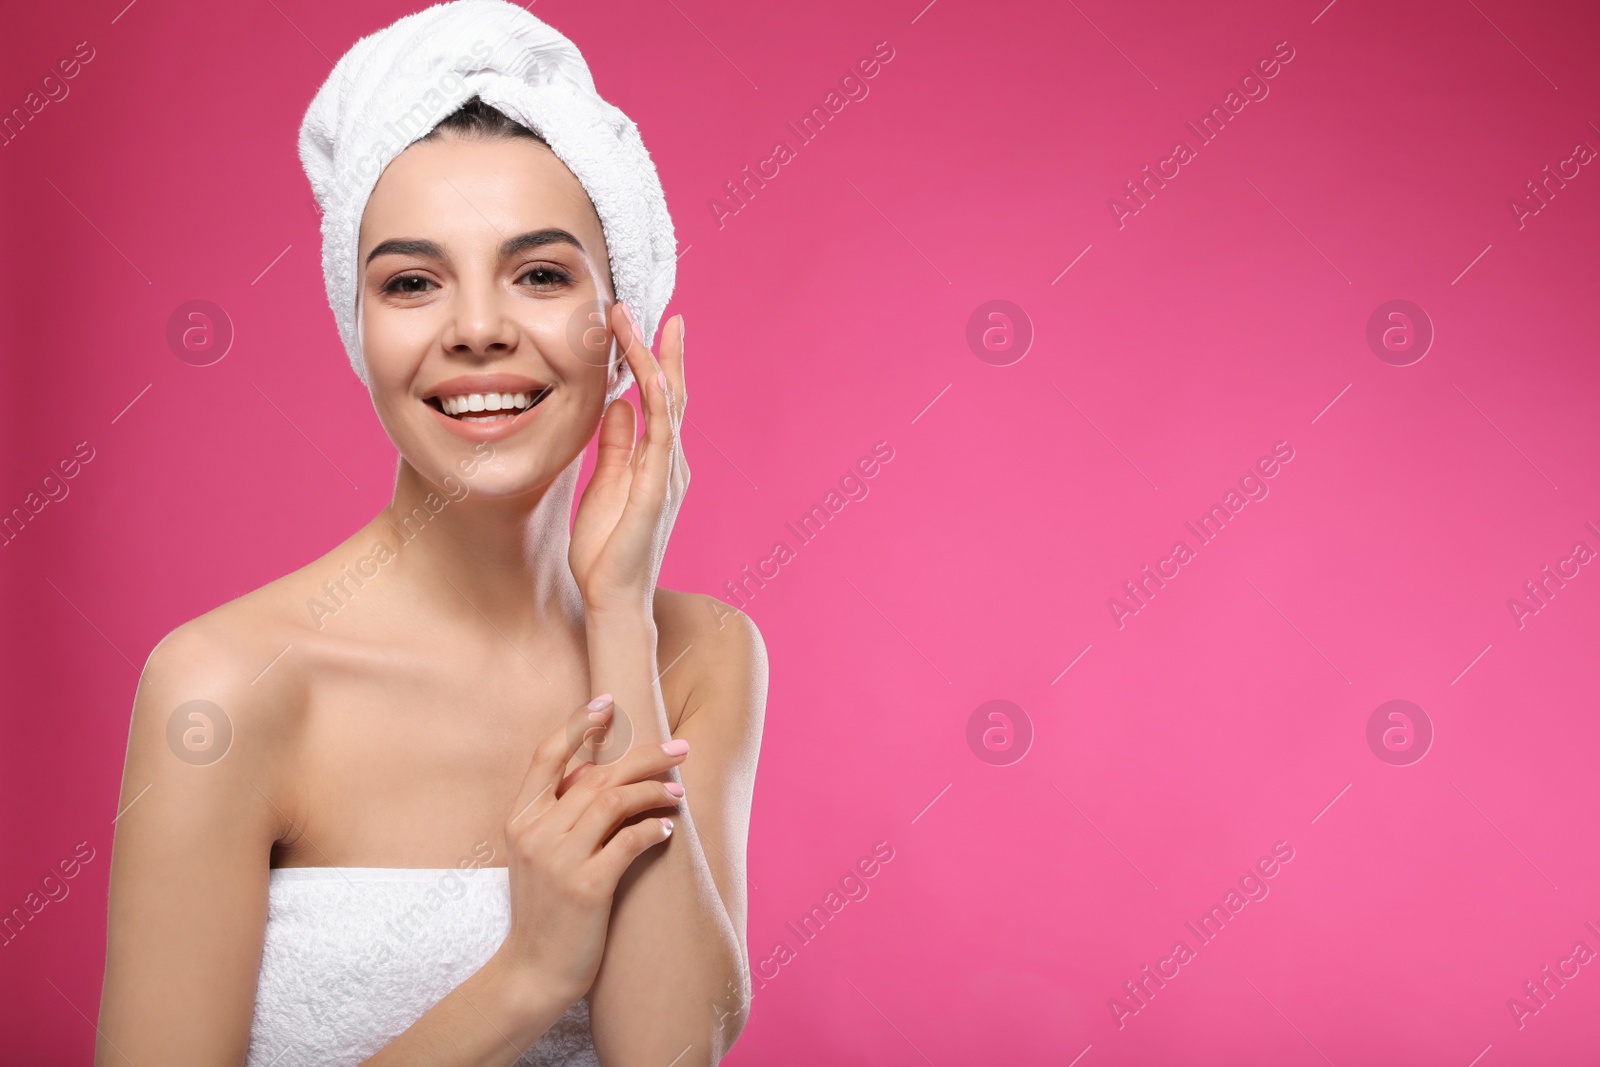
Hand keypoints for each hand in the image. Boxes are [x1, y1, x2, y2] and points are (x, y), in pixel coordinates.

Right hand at [496, 695, 688, 1005]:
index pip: (546, 755)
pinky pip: (630, 841)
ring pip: (615, 801)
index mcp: (519, 820)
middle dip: (644, 754)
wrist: (531, 973)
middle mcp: (535, 833)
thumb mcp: (538, 855)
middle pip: (596, 773)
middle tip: (680, 747)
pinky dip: (654, 828)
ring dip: (655, 790)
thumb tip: (601, 770)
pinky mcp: (586, 888)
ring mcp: (559, 860)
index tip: (610, 702)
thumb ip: (560, 812)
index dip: (578, 724)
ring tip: (679, 791)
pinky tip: (668, 828)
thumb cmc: (544, 910)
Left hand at [568, 303, 687, 618]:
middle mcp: (670, 462)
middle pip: (669, 393)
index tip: (640, 322)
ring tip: (637, 325)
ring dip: (653, 362)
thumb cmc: (607, 549)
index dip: (653, 359)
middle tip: (641, 308)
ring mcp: (667, 475)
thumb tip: (618, 404)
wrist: (612, 598)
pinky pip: (660, 438)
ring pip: (666, 406)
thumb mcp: (605, 483)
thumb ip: (616, 445)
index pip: (659, 400)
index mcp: (657, 461)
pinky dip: (658, 403)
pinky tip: (652, 375)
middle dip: (657, 348)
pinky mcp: (656, 491)